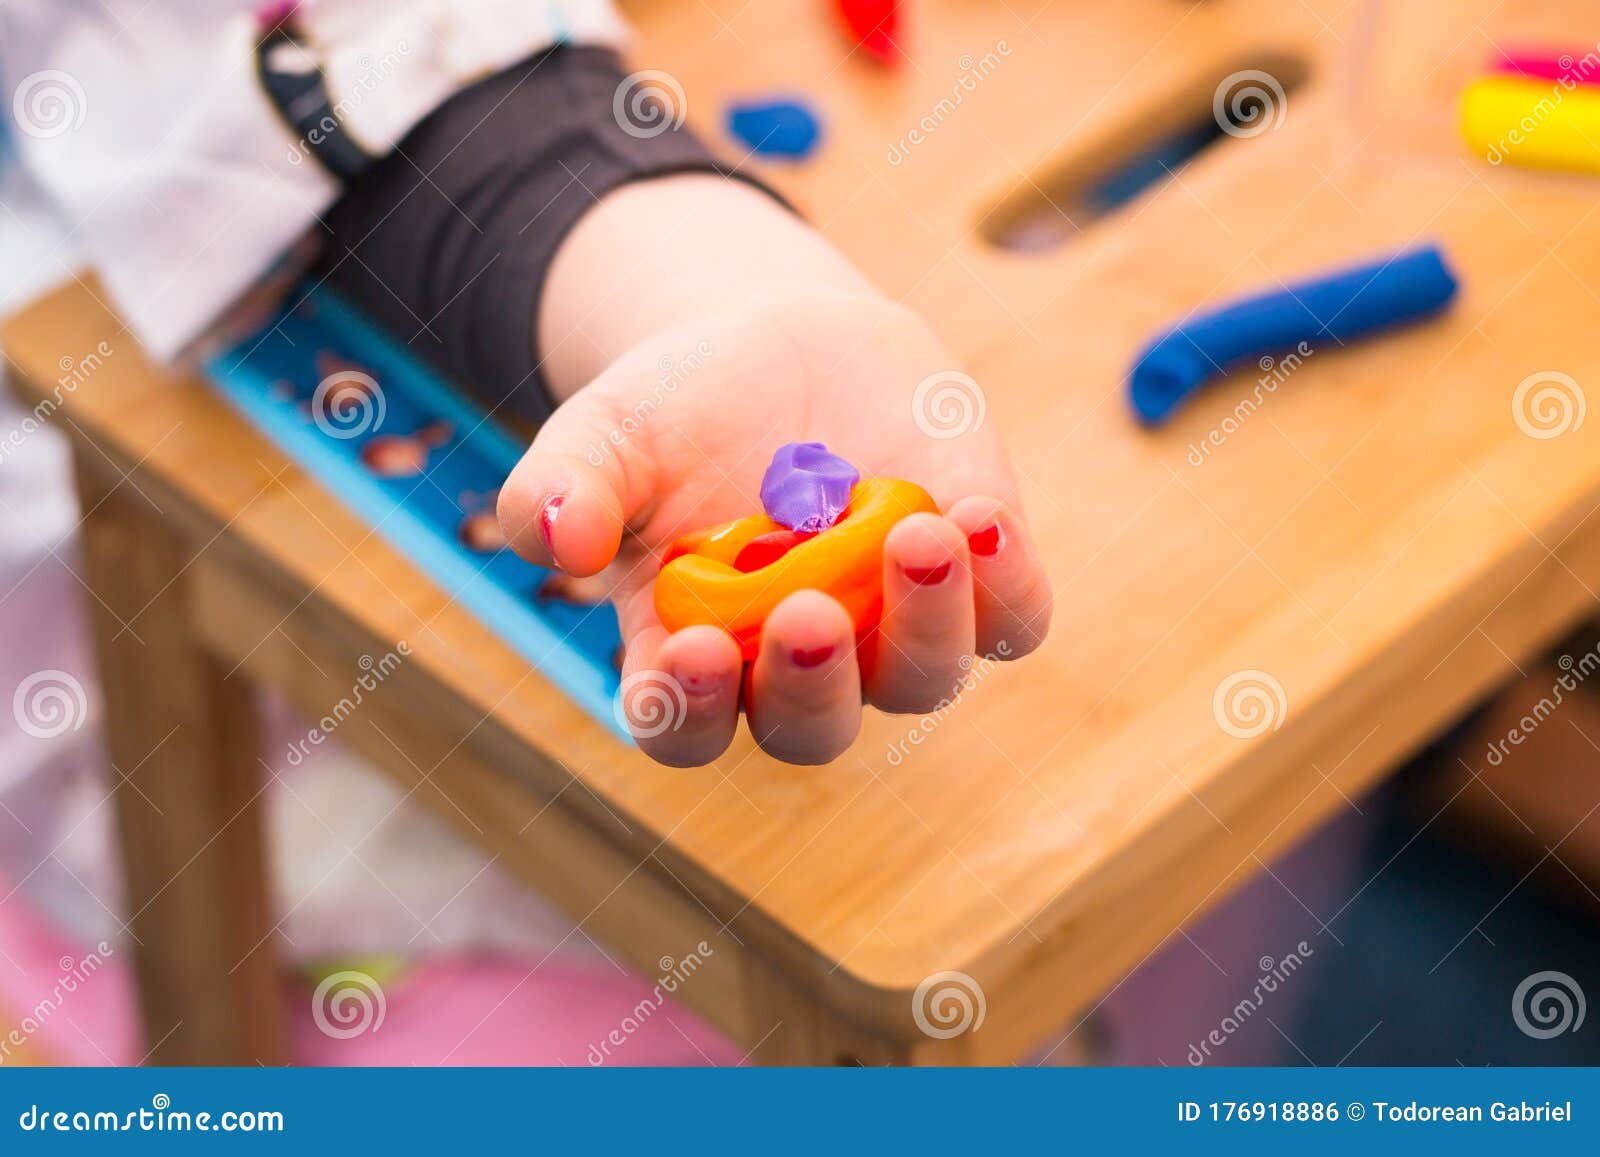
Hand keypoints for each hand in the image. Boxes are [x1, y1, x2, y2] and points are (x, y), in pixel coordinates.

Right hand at [499, 292, 1050, 765]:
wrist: (783, 344)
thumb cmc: (679, 410)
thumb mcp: (605, 432)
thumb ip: (564, 486)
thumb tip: (557, 538)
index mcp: (692, 652)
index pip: (685, 726)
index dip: (691, 711)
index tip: (696, 652)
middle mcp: (796, 663)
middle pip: (813, 728)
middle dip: (815, 685)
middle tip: (809, 613)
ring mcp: (891, 625)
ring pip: (923, 680)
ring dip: (927, 626)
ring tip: (918, 532)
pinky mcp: (972, 576)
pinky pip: (1009, 618)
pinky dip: (1006, 585)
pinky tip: (981, 518)